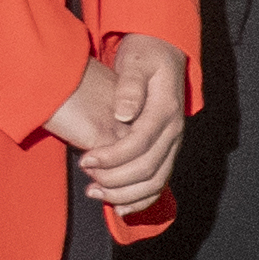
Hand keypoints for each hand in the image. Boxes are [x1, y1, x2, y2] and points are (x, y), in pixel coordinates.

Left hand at [46, 33, 194, 209]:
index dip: (112, 157)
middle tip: (87, 179)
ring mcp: (172, 142)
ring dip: (126, 194)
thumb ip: (130, 86)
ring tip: (96, 193)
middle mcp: (173, 131)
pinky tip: (119, 207)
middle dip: (115, 179)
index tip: (85, 160)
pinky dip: (141, 199)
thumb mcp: (137, 62)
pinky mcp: (166, 150)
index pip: (140, 143)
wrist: (164, 53)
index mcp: (165, 111)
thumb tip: (124, 114)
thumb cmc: (146, 55)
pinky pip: (159, 182)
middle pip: (149, 168)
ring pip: (156, 181)